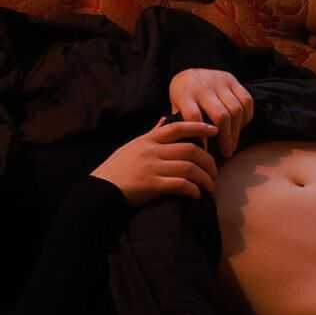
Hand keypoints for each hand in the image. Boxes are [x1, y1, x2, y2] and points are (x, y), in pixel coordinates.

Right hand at [92, 117, 220, 205]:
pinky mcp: (152, 185)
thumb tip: (164, 119)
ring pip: (189, 168)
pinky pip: (180, 185)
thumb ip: (151, 133)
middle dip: (208, 161)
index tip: (214, 130)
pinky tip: (197, 195)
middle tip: (215, 171)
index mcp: (148, 140)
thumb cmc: (117, 169)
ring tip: (210, 186)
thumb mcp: (133, 146)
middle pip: (190, 150)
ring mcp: (152, 168)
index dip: (198, 127)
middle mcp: (152, 151)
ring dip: (204, 178)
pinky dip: (193, 189)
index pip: (177, 127)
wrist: (100, 190)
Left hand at [168, 68, 254, 158]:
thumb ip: (181, 125)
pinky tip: (240, 127)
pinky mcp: (232, 79)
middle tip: (226, 152)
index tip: (205, 152)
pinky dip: (247, 117)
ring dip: (237, 131)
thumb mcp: (175, 108)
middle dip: (226, 138)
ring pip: (236, 109)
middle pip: (221, 115)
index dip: (201, 137)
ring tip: (233, 144)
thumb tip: (190, 149)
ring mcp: (219, 81)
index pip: (194, 117)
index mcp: (185, 95)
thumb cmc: (183, 96)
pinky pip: (246, 100)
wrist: (190, 70)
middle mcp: (203, 86)